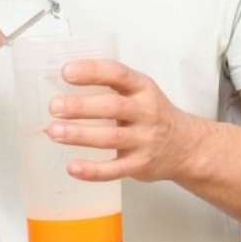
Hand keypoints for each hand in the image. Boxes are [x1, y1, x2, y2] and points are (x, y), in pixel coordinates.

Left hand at [45, 59, 204, 182]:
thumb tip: (61, 86)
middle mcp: (146, 112)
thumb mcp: (140, 92)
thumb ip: (110, 87)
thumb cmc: (153, 115)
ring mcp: (144, 140)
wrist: (186, 146)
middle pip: (112, 107)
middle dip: (81, 106)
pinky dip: (92, 170)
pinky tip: (73, 167)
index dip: (92, 71)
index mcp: (142, 88)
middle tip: (55, 106)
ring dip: (80, 135)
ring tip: (54, 132)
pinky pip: (114, 169)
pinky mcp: (140, 165)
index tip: (67, 72)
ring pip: (110, 138)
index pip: (117, 74)